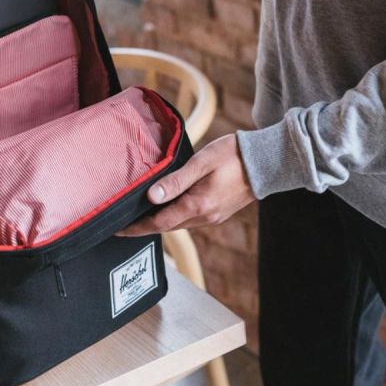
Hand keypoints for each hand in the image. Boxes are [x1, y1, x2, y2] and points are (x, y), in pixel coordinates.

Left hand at [117, 134, 255, 236]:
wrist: (267, 161)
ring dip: (159, 222)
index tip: (118, 230)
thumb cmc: (234, 156)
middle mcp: (205, 217)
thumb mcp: (201, 162)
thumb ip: (175, 180)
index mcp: (198, 206)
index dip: (136, 228)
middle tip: (124, 222)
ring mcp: (213, 217)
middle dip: (144, 226)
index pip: (158, 224)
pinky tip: (168, 207)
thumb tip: (151, 197)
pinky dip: (175, 217)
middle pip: (167, 227)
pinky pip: (190, 219)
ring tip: (141, 215)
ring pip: (179, 224)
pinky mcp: (218, 213)